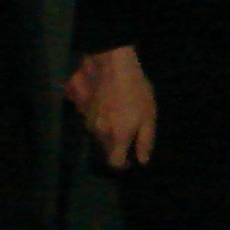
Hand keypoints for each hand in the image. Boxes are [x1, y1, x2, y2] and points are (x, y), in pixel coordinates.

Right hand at [65, 44, 157, 167]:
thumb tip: (142, 160)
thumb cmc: (136, 91)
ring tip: (119, 114)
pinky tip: (107, 104)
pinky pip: (90, 118)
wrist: (113, 65)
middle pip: (106, 148)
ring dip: (107, 130)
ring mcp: (87, 119)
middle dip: (116, 145)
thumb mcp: (149, 116)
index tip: (130, 159)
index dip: (122, 165)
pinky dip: (98, 116)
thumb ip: (145, 141)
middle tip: (128, 131)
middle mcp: (99, 133)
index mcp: (117, 138)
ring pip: (98, 133)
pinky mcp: (81, 106)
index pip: (114, 163)